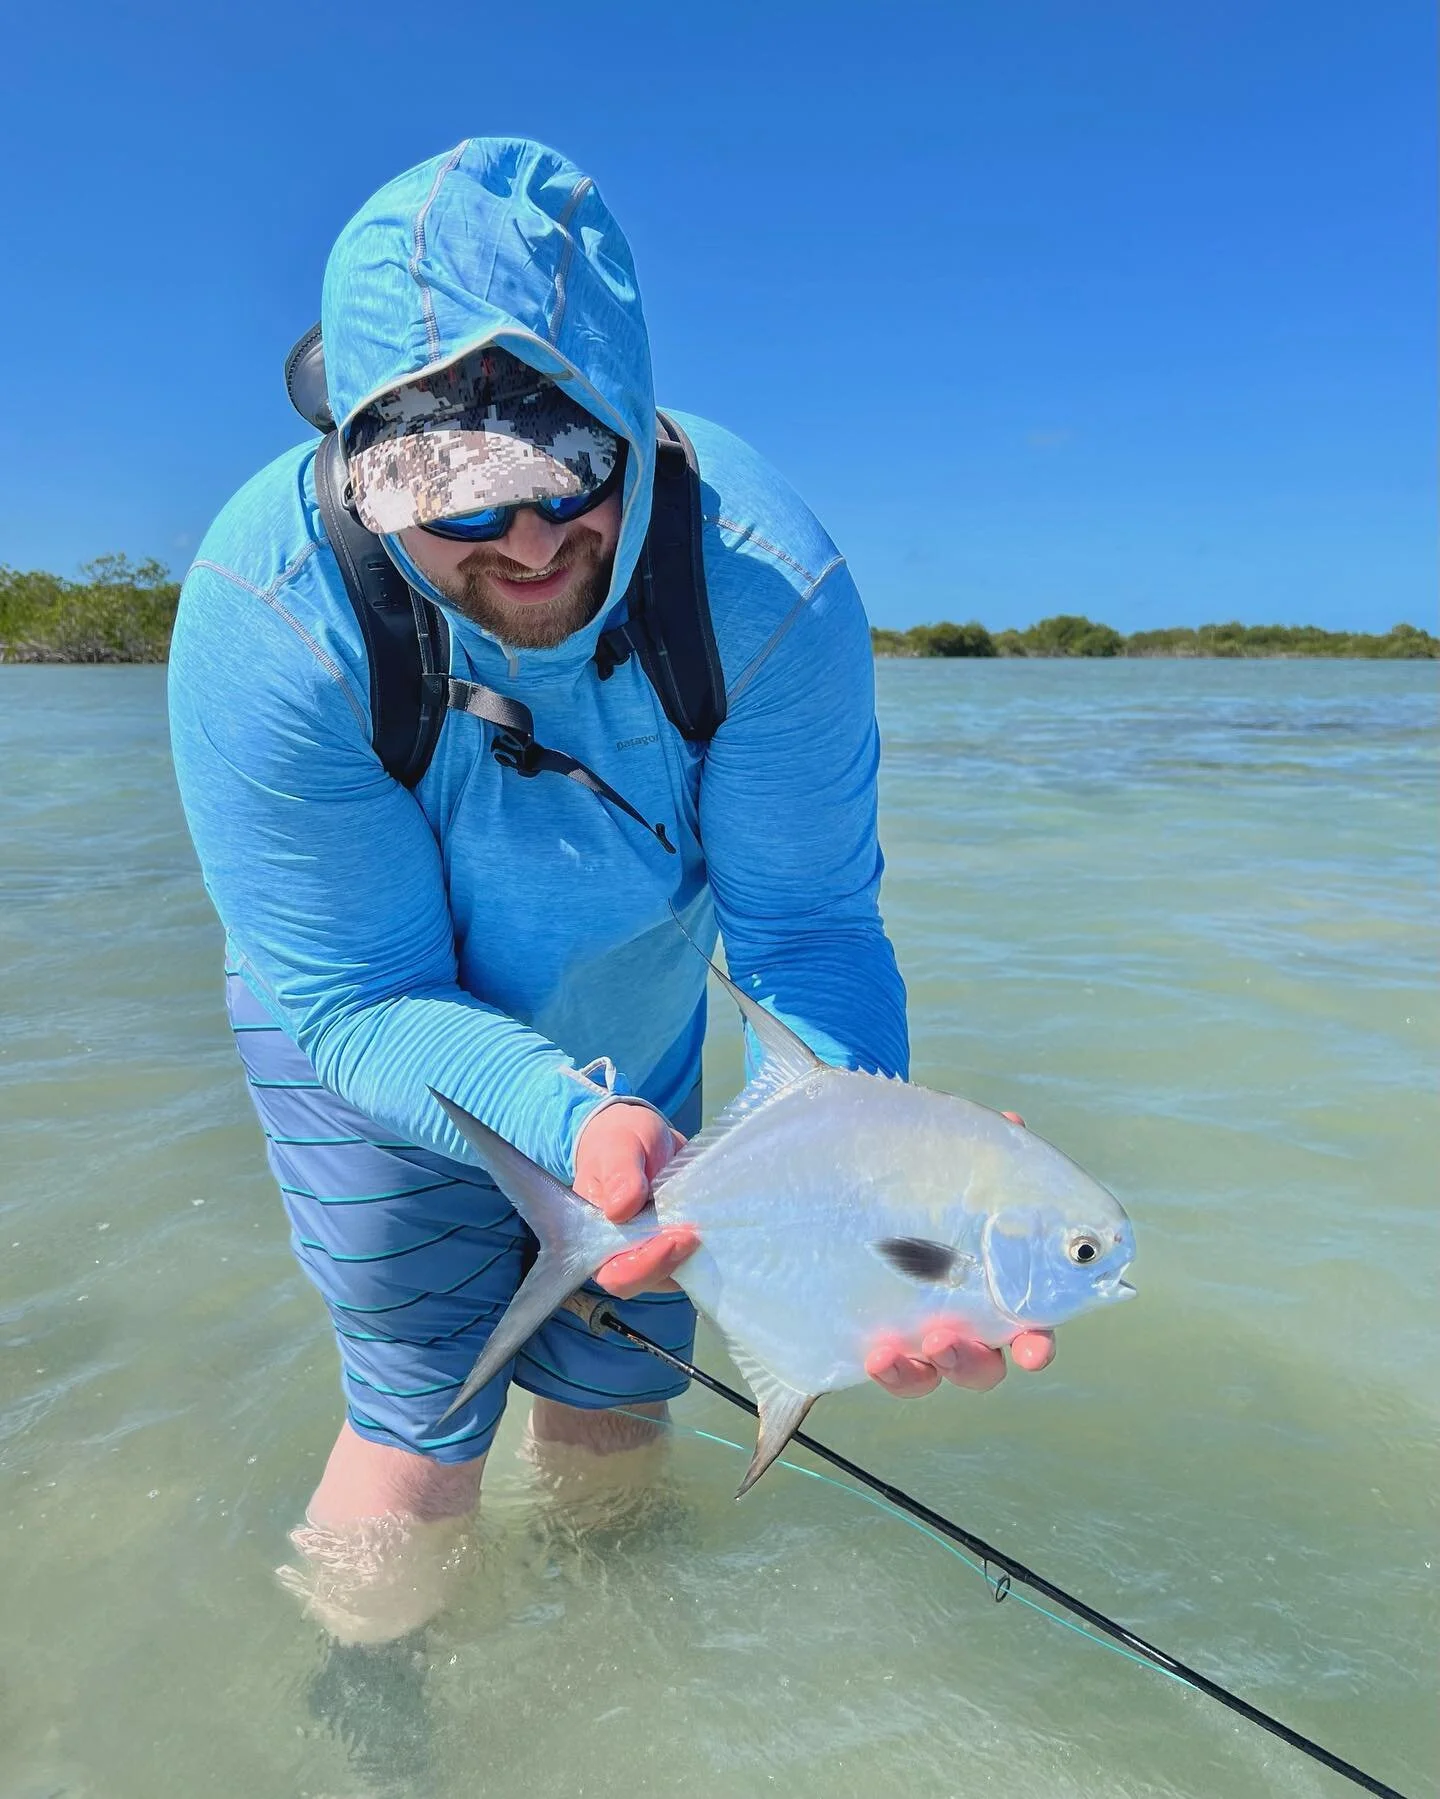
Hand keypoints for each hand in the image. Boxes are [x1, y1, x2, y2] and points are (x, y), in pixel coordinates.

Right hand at [572, 1102, 697, 1298]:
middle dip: (673, 1260)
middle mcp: (621, 1254)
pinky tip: (710, 1224)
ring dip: (692, 1255)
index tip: (673, 1238)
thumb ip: (619, 1175)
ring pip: (674, 1274)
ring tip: (703, 1222)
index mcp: (595, 1238)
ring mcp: (650, 1253)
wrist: (640, 1138)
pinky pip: (691, 1261)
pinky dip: (705, 1247)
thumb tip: (620, 1210)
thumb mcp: (619, 1147)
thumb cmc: (620, 1143)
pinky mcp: (674, 1247)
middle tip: (695, 1230)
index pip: (616, 1274)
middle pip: (647, 1280)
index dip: (644, 1266)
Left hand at [866, 1109, 1055, 1397]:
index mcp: (994, 1283)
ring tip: (930, 1340)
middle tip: (964, 1341)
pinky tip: (878, 1354)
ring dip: (944, 1364)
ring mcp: (917, 1332)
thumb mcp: (946, 1156)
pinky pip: (893, 1372)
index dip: (1036, 1342)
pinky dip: (893, 1370)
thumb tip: (1011, 1122)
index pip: (1029, 1322)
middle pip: (988, 1361)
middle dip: (982, 1360)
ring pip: (942, 1372)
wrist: (838, 1187)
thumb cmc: (916, 1175)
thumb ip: (982, 1150)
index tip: (1033, 1348)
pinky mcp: (875, 1341)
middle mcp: (961, 1317)